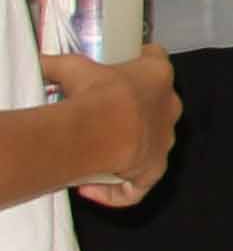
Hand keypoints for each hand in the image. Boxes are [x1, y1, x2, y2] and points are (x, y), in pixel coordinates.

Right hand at [47, 48, 178, 206]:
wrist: (102, 128)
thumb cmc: (93, 92)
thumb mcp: (73, 67)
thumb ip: (60, 63)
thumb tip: (44, 64)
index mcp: (157, 74)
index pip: (155, 60)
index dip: (139, 64)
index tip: (120, 70)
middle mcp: (169, 107)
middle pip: (156, 106)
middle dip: (132, 112)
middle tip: (101, 117)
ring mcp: (165, 141)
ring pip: (148, 145)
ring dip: (122, 151)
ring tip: (92, 155)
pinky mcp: (154, 171)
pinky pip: (135, 186)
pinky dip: (112, 190)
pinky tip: (88, 188)